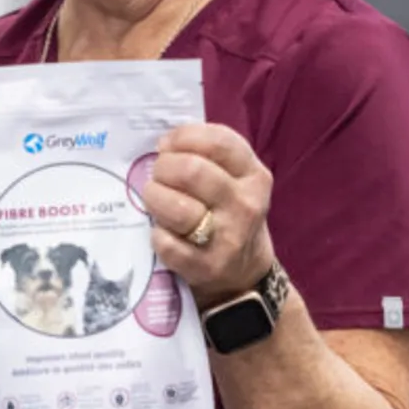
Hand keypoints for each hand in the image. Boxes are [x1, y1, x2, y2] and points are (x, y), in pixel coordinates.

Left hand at [141, 123, 276, 307]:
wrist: (245, 272)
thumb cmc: (230, 214)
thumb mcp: (237, 180)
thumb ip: (209, 156)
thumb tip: (165, 143)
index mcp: (254, 175)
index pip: (218, 141)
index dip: (183, 137)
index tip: (168, 145)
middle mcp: (245, 204)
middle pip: (191, 171)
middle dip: (163, 168)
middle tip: (158, 175)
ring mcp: (228, 237)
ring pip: (177, 207)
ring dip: (154, 199)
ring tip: (154, 200)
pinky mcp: (207, 266)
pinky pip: (168, 244)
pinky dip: (157, 236)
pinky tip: (161, 233)